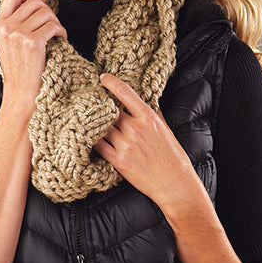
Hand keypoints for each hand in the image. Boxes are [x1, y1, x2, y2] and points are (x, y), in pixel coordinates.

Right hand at [0, 0, 66, 113]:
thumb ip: (15, 23)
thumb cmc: (19, 70)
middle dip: (48, 11)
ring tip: (56, 34)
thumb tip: (34, 2)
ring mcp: (18, 34)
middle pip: (34, 2)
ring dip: (56, 22)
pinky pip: (53, 26)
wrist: (20, 93)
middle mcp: (5, 27)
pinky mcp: (32, 43)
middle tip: (51, 24)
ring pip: (46, 12)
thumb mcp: (8, 42)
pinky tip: (60, 40)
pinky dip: (61, 31)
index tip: (41, 2)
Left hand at [93, 73, 204, 217]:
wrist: (175, 184)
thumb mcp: (166, 129)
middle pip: (109, 110)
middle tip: (91, 100)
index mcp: (148, 117)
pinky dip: (91, 140)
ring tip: (86, 119)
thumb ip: (153, 114)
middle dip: (100, 106)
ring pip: (101, 127)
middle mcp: (135, 128)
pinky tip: (87, 137)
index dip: (111, 82)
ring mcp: (125, 144)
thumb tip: (145, 102)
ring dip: (93, 123)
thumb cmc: (173, 156)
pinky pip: (98, 146)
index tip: (103, 78)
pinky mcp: (118, 160)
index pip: (125, 93)